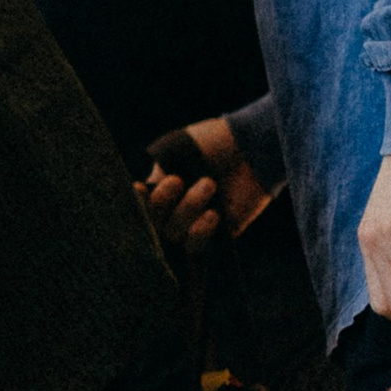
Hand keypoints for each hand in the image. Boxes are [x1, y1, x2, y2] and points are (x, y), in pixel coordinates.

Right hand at [138, 114, 273, 262]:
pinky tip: (213, 214)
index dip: (137, 203)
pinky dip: (200, 232)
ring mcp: (194, 225)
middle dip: (162, 203)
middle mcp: (174, 210)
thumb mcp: (177, 149)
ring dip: (188, 209)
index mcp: (161, 188)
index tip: (141, 189)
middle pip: (153, 223)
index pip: (141, 206)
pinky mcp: (217, 237)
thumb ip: (157, 172)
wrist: (252, 148)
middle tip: (178, 180)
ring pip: (174, 233)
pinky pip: (198, 247)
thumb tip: (139, 196)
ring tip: (210, 184)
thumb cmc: (214, 143)